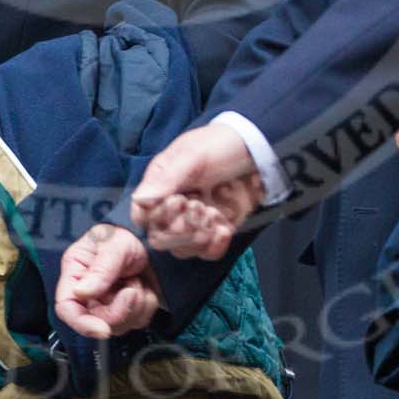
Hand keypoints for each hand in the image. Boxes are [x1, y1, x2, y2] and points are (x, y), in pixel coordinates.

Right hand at [55, 224, 159, 338]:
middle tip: (133, 288)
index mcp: (75, 274)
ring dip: (136, 305)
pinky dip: (146, 306)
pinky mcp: (127, 309)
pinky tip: (144, 287)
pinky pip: (137, 321)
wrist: (148, 237)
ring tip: (136, 280)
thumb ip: (101, 268)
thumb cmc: (124, 234)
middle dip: (120, 310)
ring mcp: (107, 304)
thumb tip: (81, 292)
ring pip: (119, 326)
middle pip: (96, 321)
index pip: (67, 308)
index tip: (103, 329)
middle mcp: (88, 294)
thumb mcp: (114, 244)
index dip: (82, 323)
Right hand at [130, 125, 263, 260]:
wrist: (257, 150)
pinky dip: (215, 245)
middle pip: (159, 238)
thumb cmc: (220, 145)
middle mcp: (172, 207)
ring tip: (214, 213)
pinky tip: (225, 229)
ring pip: (181, 250)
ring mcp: (194, 222)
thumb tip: (140, 200)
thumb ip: (166, 179)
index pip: (142, 216)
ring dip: (198, 236)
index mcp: (159, 185)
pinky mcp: (214, 231)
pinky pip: (207, 253)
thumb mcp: (192, 156)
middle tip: (200, 206)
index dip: (157, 217)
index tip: (178, 201)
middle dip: (180, 229)